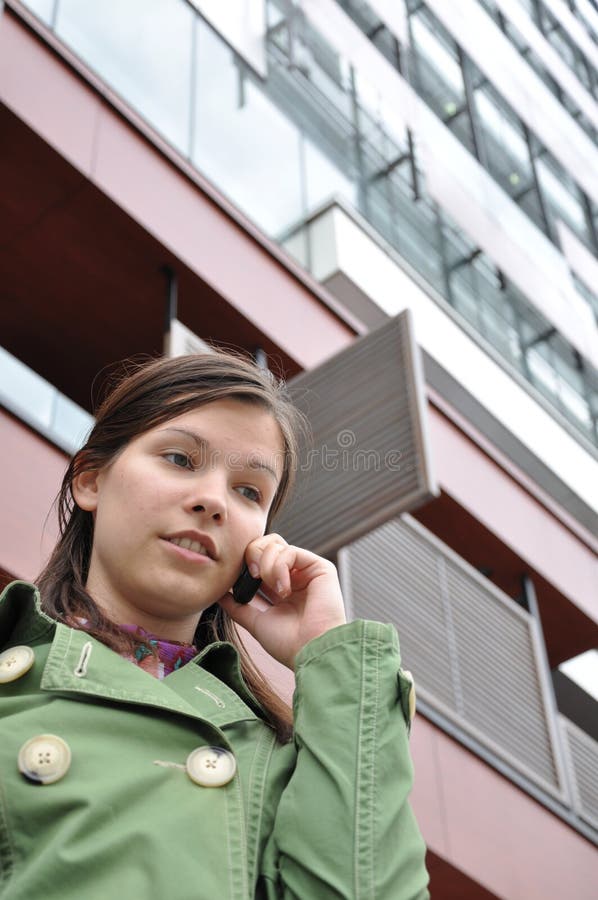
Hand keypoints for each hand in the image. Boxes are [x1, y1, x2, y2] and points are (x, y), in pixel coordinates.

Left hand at [218, 534, 346, 669]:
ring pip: (276, 544)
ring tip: (276, 591)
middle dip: (253, 556)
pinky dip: (280, 567)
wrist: (310, 652)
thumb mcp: (256, 622)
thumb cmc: (288, 644)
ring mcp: (306, 571)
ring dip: (267, 566)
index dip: (245, 564)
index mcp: (280, 589)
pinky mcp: (320, 567)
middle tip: (253, 576)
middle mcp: (294, 577)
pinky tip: (284, 589)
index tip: (237, 580)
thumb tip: (219, 594)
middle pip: (266, 545)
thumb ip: (238, 606)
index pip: (258, 561)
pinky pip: (290, 552)